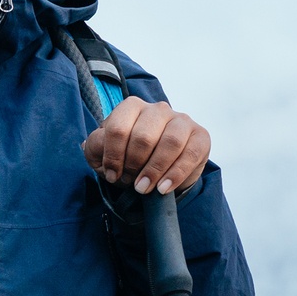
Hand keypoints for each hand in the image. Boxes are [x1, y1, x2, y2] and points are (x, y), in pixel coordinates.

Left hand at [82, 98, 210, 194]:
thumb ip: (96, 146)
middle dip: (134, 165)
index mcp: (132, 107)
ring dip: (154, 171)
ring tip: (145, 188)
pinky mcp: (200, 136)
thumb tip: (98, 143)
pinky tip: (163, 188)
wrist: (157, 170)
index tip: (112, 174)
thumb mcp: (103, 153)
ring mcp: (182, 120)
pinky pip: (190, 154)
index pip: (118, 128)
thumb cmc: (128, 157)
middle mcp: (158, 109)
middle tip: (130, 182)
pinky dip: (175, 175)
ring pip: (170, 143)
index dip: (113, 156)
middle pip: (143, 136)